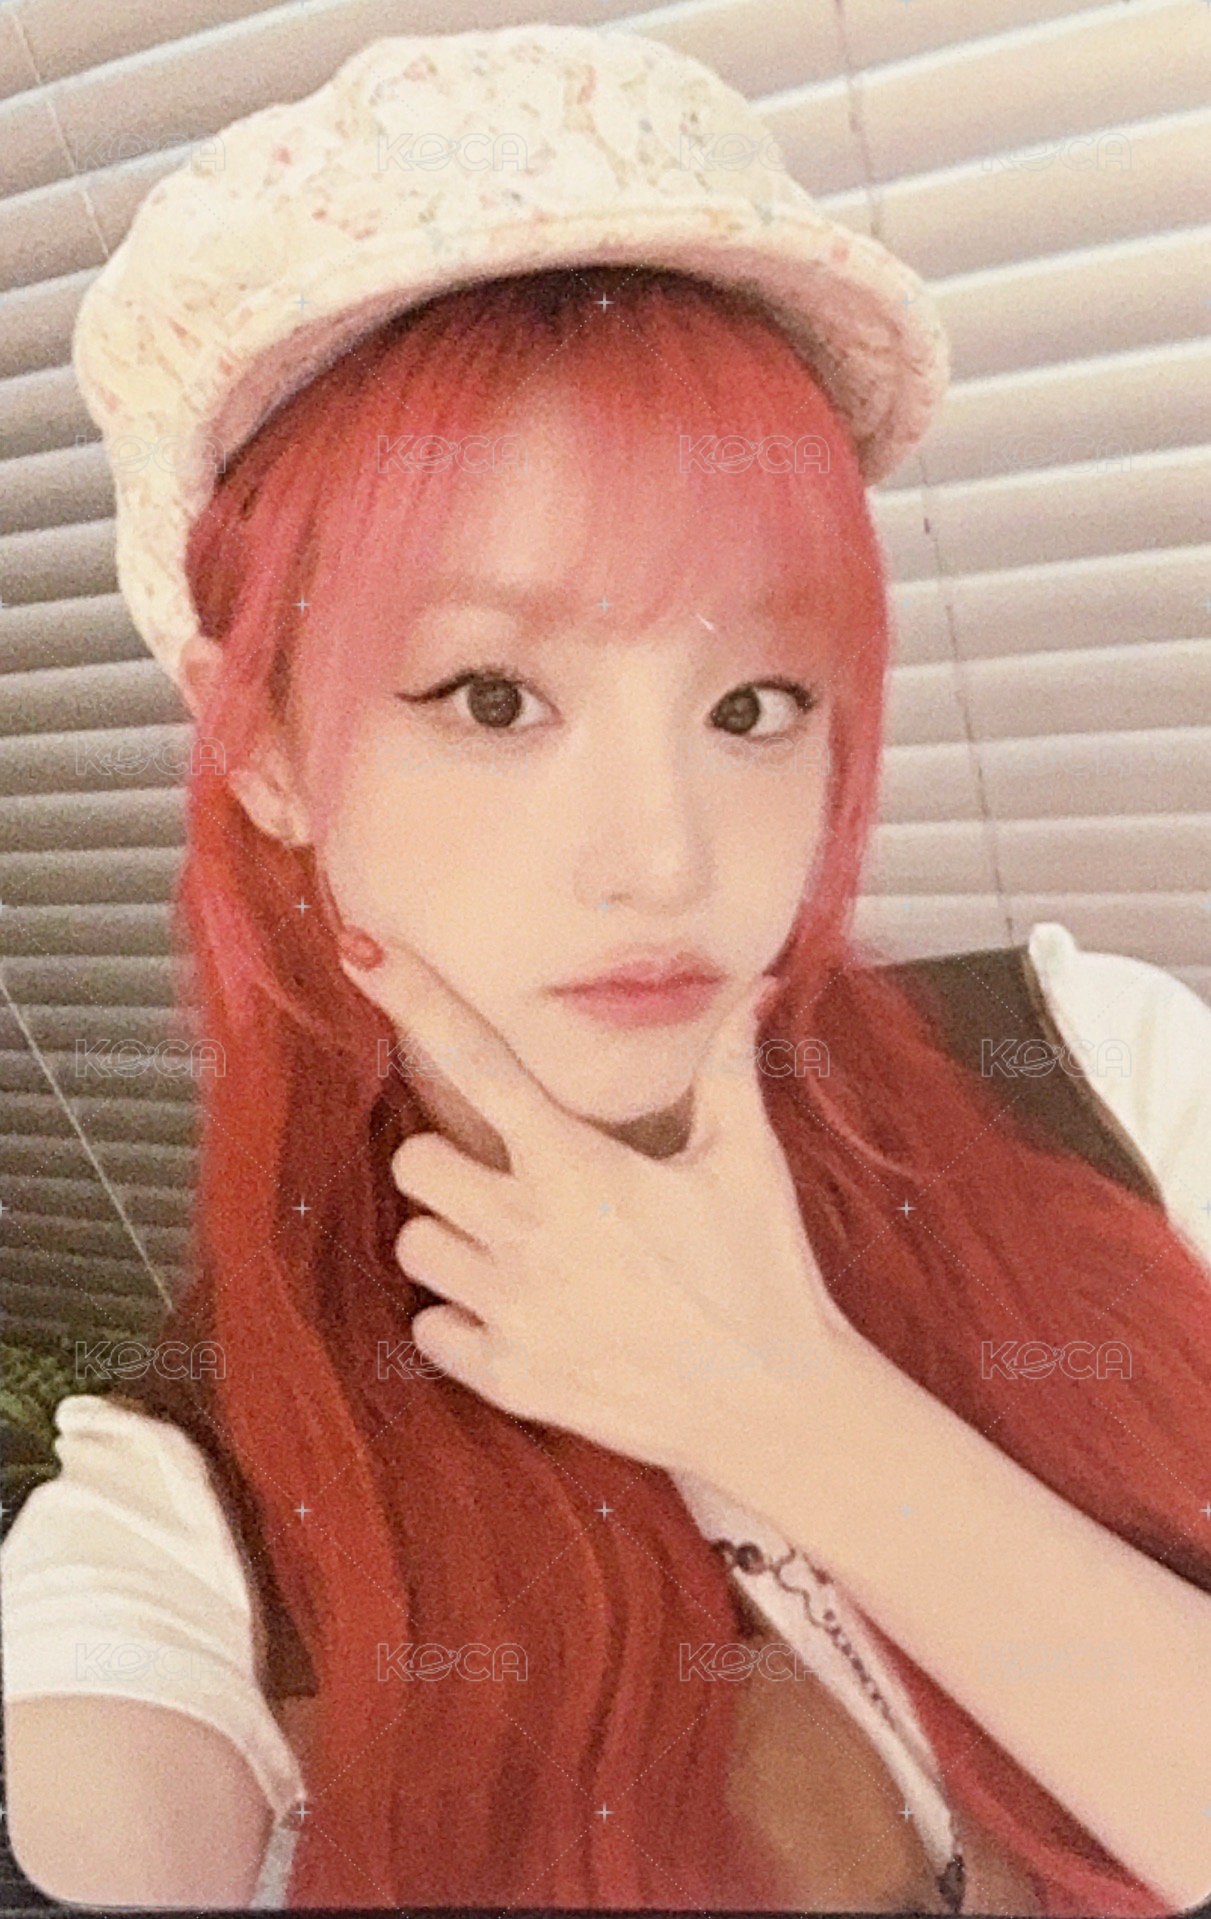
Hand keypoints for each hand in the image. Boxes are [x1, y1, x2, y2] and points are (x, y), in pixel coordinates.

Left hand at [338, 935, 851, 1486]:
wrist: (774, 1406)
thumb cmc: (764, 1274)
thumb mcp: (748, 1162)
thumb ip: (730, 1069)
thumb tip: (754, 992)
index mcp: (577, 1166)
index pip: (478, 1058)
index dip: (413, 995)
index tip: (360, 948)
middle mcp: (528, 1232)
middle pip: (415, 1160)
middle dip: (448, 1162)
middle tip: (506, 1179)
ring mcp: (511, 1309)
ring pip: (414, 1244)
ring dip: (451, 1238)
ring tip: (516, 1250)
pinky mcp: (507, 1376)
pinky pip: (430, 1327)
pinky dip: (459, 1318)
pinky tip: (518, 1314)